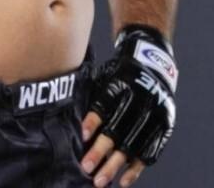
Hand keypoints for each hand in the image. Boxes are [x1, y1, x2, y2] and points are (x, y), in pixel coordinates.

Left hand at [80, 24, 177, 186]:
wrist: (152, 62)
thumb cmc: (119, 73)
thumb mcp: (106, 75)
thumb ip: (93, 95)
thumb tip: (72, 121)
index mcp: (123, 83)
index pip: (106, 105)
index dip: (94, 120)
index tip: (81, 135)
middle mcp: (141, 99)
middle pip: (119, 130)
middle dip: (101, 151)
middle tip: (86, 167)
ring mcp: (155, 114)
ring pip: (133, 146)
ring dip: (115, 166)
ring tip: (99, 181)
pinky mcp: (165, 126)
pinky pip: (150, 152)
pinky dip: (136, 168)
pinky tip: (122, 180)